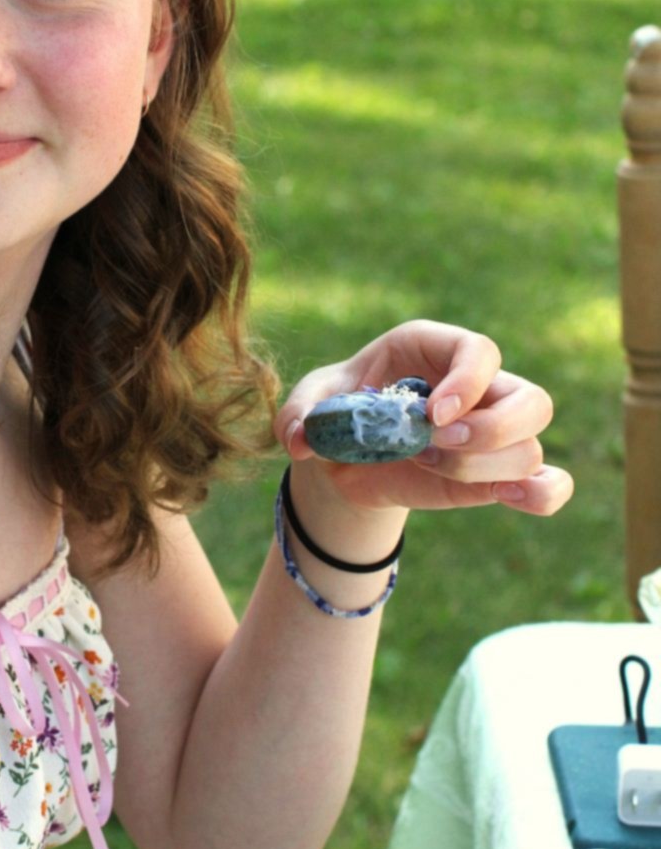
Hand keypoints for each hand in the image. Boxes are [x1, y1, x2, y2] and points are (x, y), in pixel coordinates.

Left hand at [275, 320, 573, 518]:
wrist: (344, 460)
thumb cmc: (336, 412)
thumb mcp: (309, 404)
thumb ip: (299, 413)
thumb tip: (301, 439)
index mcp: (435, 350)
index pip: (480, 351)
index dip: (469, 380)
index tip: (433, 415)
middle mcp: (478, 389)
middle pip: (531, 400)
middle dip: (492, 429)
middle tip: (435, 444)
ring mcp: (493, 434)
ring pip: (530, 448)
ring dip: (481, 469)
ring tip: (428, 467)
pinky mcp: (496, 476)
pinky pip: (549, 482)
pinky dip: (543, 493)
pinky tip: (513, 498)